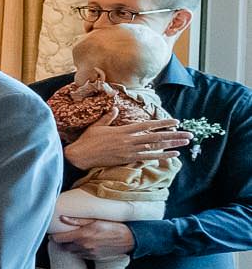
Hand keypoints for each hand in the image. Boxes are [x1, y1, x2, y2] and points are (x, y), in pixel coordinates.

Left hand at [50, 216, 135, 257]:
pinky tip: (85, 244)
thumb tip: (62, 218)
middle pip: (64, 246)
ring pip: (72, 252)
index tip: (54, 233)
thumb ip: (77, 221)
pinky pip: (81, 255)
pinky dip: (80, 251)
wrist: (129, 239)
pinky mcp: (94, 258)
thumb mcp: (95, 220)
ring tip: (77, 239)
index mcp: (82, 235)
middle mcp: (84, 246)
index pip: (59, 239)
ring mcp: (89, 253)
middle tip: (66, 235)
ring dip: (71, 246)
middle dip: (63, 241)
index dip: (54, 236)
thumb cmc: (113, 226)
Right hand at [63, 117, 188, 170]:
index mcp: (123, 130)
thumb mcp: (97, 126)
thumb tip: (116, 109)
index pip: (147, 125)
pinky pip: (148, 157)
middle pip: (156, 137)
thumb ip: (108, 117)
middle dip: (174, 135)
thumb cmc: (87, 141)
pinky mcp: (127, 160)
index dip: (163, 123)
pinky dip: (162, 156)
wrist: (80, 156)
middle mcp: (129, 140)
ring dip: (172, 145)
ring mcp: (129, 151)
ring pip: (155, 147)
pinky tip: (173, 154)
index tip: (176, 121)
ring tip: (185, 143)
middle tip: (189, 134)